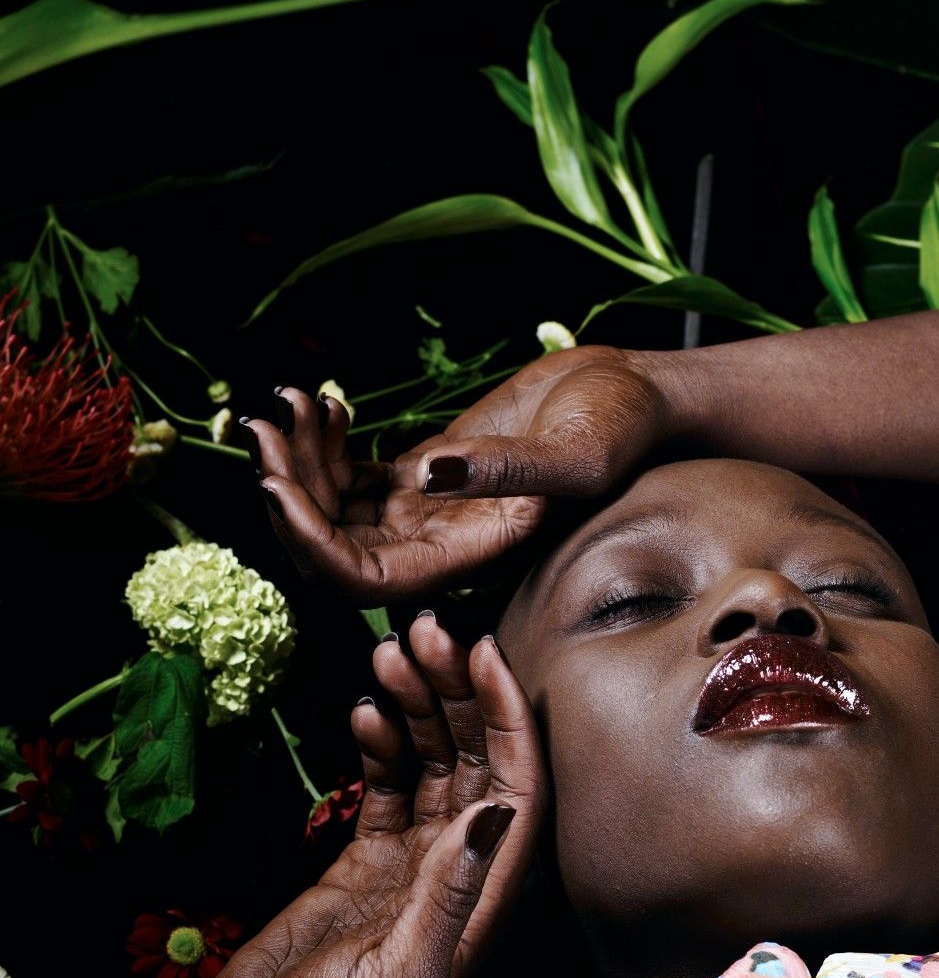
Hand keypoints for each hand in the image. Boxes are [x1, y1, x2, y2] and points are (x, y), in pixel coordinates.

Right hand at [192, 614, 546, 977]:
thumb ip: (452, 895)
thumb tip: (497, 810)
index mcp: (490, 900)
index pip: (521, 788)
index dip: (508, 717)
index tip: (482, 654)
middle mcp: (466, 871)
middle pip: (480, 760)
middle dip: (460, 691)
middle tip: (426, 630)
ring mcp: (417, 860)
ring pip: (434, 761)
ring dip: (419, 705)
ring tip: (388, 652)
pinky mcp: (370, 856)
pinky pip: (390, 782)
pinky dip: (382, 742)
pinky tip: (366, 706)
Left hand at [247, 346, 666, 602]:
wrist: (635, 395)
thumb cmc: (623, 428)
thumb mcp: (579, 452)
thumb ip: (511, 470)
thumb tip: (428, 475)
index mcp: (474, 556)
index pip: (368, 583)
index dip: (311, 545)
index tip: (274, 485)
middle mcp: (442, 547)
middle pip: (332, 549)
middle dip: (286, 495)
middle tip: (264, 427)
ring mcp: (427, 511)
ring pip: (332, 511)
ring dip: (296, 462)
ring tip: (289, 402)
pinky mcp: (423, 473)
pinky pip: (348, 478)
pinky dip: (322, 444)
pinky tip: (324, 402)